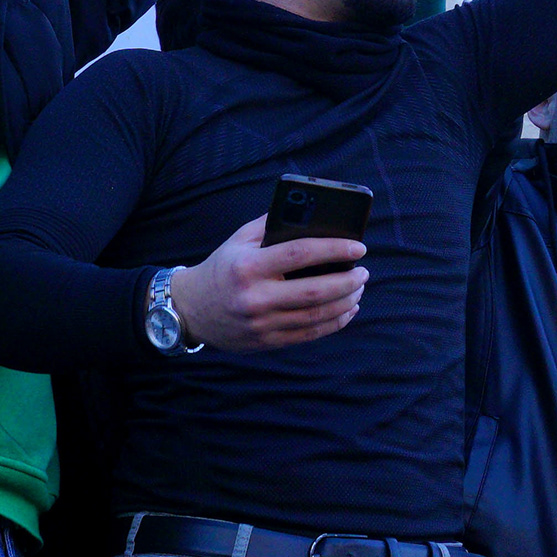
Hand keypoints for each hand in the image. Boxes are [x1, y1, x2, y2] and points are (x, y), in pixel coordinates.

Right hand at [168, 214, 367, 352]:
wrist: (191, 309)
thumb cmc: (222, 268)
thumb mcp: (239, 240)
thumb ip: (272, 225)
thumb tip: (312, 214)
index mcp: (248, 266)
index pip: (299, 254)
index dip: (334, 250)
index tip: (358, 248)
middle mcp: (255, 297)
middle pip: (314, 291)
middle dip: (347, 281)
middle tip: (364, 272)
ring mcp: (262, 323)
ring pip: (316, 316)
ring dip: (345, 303)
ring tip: (359, 289)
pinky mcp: (267, 341)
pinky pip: (308, 334)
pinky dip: (333, 323)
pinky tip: (347, 311)